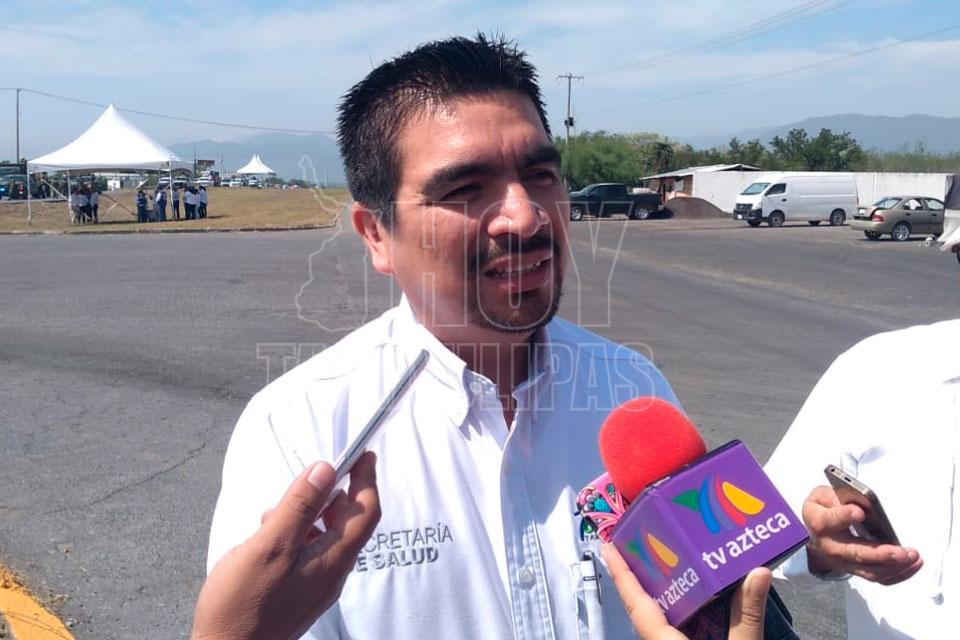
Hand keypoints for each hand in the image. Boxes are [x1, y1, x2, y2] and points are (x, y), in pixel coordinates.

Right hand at [192, 452, 380, 639]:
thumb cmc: (242, 604)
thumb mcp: (269, 545)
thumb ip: (299, 506)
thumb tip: (325, 469)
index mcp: (333, 560)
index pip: (365, 512)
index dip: (367, 480)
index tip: (364, 454)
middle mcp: (332, 573)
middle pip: (347, 523)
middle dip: (331, 495)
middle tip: (307, 479)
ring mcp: (317, 585)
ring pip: (324, 537)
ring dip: (307, 515)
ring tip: (274, 512)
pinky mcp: (300, 592)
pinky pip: (309, 552)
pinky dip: (296, 534)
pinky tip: (268, 533)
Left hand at [601, 543, 770, 639]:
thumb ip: (747, 616)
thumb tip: (760, 572)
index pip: (636, 602)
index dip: (620, 572)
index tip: (606, 544)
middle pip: (644, 608)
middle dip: (642, 576)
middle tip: (647, 540)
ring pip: (660, 621)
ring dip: (664, 594)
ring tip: (671, 560)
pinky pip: (675, 632)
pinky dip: (683, 613)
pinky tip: (699, 600)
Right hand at [802, 485, 921, 584]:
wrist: (814, 534)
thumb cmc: (824, 510)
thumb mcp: (822, 496)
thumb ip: (838, 495)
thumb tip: (862, 499)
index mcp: (821, 523)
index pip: (831, 520)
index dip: (844, 516)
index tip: (860, 512)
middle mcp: (831, 546)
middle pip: (856, 554)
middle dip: (880, 554)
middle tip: (901, 552)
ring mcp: (845, 562)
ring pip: (870, 571)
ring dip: (894, 567)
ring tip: (913, 556)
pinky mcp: (858, 570)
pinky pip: (880, 578)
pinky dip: (899, 574)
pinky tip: (913, 564)